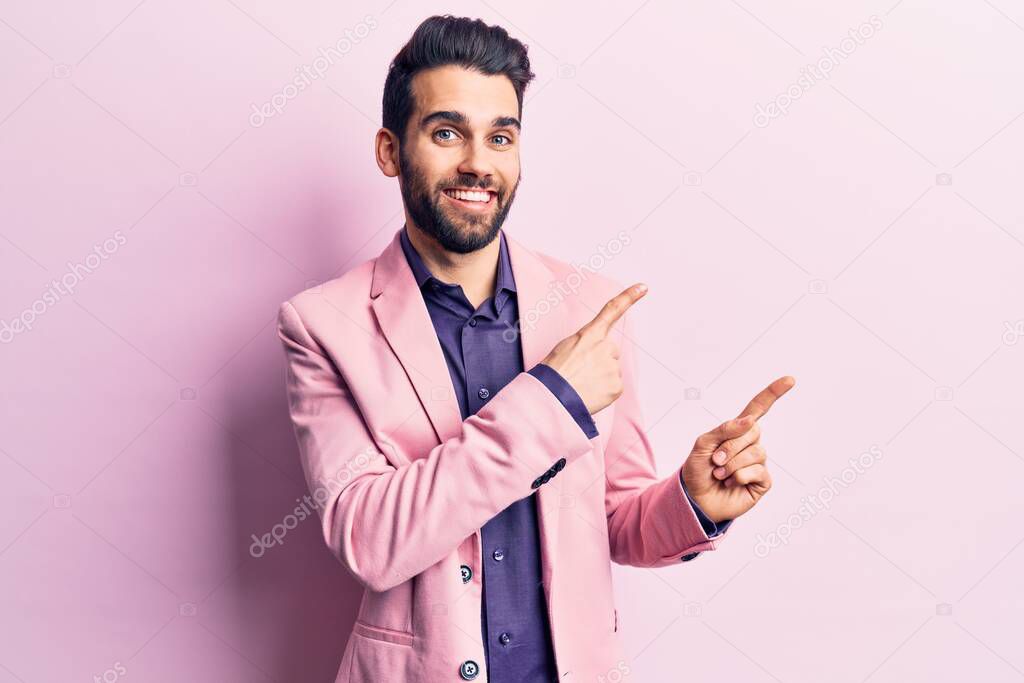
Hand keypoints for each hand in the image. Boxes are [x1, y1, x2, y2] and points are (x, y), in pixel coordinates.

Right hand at [541, 283, 647, 414]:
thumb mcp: (565, 347)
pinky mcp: (617, 386)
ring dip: (600, 377)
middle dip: (599, 362)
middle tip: (581, 372)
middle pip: (610, 352)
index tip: (642, 288)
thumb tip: (595, 354)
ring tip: (582, 384)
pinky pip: (613, 386)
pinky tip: (590, 393)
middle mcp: (606, 347)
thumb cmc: (553, 373)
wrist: (552, 397)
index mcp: (590, 334)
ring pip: (611, 371)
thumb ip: (585, 344)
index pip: (612, 310)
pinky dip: (604, 391)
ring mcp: (613, 367)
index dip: (628, 297)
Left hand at [681, 376, 794, 522]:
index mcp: (737, 431)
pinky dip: (739, 477)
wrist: (695, 499)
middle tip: (714, 461)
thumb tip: (750, 420)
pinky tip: (731, 483)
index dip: (773, 393)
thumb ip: (723, 430)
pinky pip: (758, 471)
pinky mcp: (762, 481)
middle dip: (730, 446)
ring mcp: (758, 462)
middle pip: (753, 431)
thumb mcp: (702, 445)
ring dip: (731, 464)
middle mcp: (751, 444)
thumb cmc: (698, 471)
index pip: (758, 408)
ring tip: (719, 474)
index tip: (790, 379)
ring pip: (755, 452)